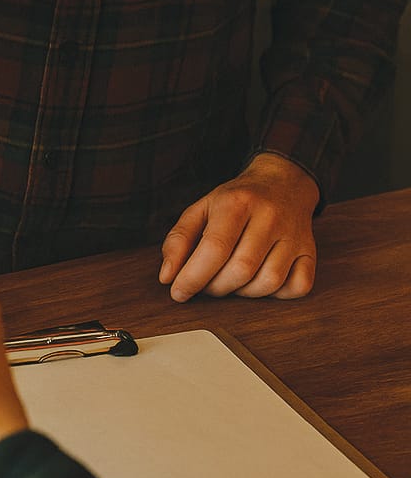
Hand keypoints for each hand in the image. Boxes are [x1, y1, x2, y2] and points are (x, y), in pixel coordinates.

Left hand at [158, 154, 319, 301]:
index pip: (215, 248)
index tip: (178, 292)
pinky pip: (297, 288)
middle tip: (205, 284)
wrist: (282, 183)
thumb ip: (179, 239)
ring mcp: (294, 236)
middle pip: (241, 269)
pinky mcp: (310, 253)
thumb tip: (168, 276)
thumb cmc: (237, 200)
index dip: (193, 276)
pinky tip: (260, 281)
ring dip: (243, 293)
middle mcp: (269, 217)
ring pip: (268, 283)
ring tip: (231, 281)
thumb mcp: (202, 208)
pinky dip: (276, 294)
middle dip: (216, 287)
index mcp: (238, 202)